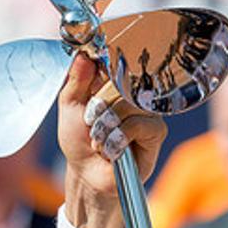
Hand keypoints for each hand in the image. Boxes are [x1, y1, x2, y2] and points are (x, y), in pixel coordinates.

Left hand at [58, 54, 166, 227]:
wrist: (87, 173)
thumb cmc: (79, 140)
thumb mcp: (70, 107)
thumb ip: (76, 80)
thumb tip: (83, 55)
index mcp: (114, 84)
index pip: (113, 65)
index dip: (98, 78)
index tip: (88, 96)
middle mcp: (134, 94)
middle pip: (119, 86)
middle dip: (96, 110)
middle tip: (91, 126)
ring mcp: (147, 111)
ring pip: (127, 105)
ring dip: (104, 128)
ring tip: (101, 141)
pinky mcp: (157, 131)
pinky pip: (137, 125)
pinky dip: (117, 140)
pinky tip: (113, 151)